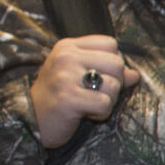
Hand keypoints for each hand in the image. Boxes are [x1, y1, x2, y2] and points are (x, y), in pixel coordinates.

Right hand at [29, 35, 126, 149]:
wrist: (29, 120)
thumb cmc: (57, 97)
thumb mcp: (79, 77)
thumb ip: (108, 72)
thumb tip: (135, 75)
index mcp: (68, 47)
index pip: (110, 44)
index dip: (112, 64)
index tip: (98, 78)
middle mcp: (66, 57)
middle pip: (117, 63)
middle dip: (113, 84)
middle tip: (94, 95)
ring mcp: (65, 76)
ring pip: (114, 84)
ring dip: (108, 101)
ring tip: (88, 105)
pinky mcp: (68, 98)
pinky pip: (105, 104)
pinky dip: (101, 114)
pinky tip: (85, 114)